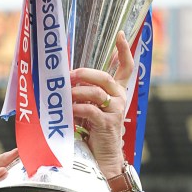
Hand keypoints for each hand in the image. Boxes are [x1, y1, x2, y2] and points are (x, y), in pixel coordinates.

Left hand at [70, 32, 133, 185]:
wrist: (104, 157)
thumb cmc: (95, 132)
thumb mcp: (92, 108)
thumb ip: (87, 93)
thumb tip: (70, 79)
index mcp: (118, 93)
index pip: (127, 67)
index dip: (125, 50)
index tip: (121, 34)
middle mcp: (120, 99)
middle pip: (105, 77)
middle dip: (85, 74)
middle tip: (70, 76)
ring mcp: (116, 111)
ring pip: (95, 93)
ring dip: (77, 93)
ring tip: (65, 96)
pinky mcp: (107, 123)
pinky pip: (89, 110)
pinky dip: (76, 109)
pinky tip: (69, 111)